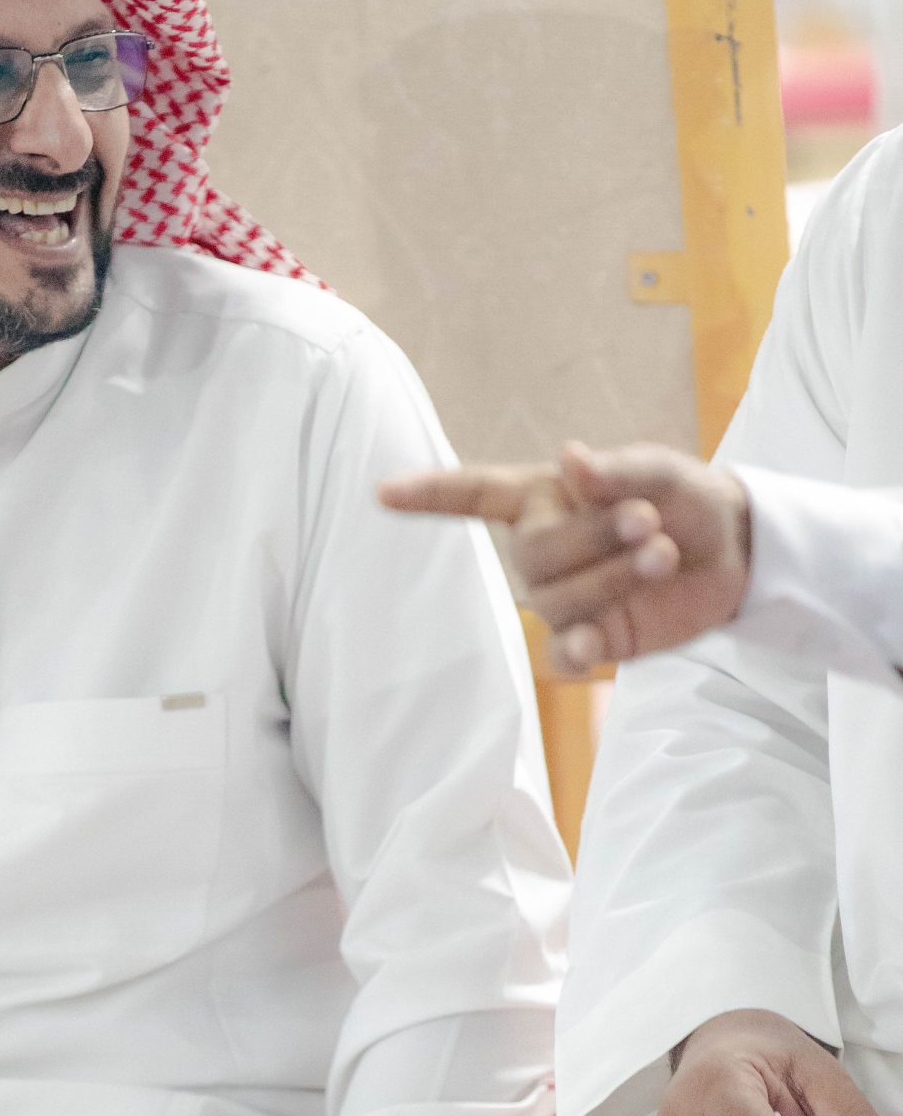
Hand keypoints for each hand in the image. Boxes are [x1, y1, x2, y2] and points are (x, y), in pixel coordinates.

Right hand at [379, 440, 751, 672]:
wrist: (735, 551)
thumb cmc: (684, 498)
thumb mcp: (662, 470)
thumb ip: (617, 470)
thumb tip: (571, 459)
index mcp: (542, 497)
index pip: (474, 495)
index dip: (429, 495)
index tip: (381, 493)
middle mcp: (541, 548)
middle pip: (532, 555)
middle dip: (594, 538)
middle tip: (649, 522)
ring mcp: (564, 598)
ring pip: (555, 602)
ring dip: (614, 577)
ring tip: (663, 554)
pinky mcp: (593, 640)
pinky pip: (562, 656)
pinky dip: (578, 649)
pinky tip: (603, 639)